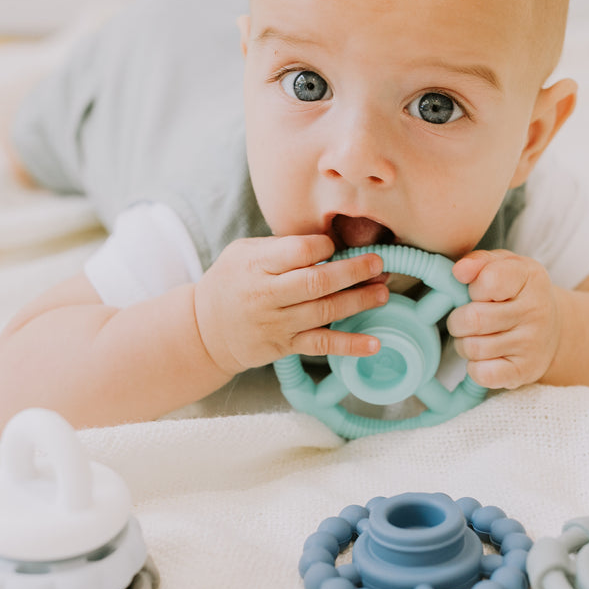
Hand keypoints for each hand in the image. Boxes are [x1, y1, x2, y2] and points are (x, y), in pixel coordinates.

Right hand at [193, 235, 388, 375]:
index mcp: (256, 264)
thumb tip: (328, 242)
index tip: (336, 244)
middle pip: (317, 282)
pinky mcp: (285, 346)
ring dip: (359, 302)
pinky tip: (374, 343)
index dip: (325, 246)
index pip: (299, 251)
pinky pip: (322, 346)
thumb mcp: (244, 252)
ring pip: (325, 312)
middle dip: (353, 271)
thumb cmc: (232, 281)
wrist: (205, 329)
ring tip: (383, 292)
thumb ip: (281, 246)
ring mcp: (277, 324)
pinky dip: (350, 345)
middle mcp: (266, 295)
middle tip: (378, 263)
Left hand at [446, 250, 561, 389]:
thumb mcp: (503, 265)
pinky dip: (474, 367)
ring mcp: (532, 344)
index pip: (488, 281)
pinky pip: (482, 374)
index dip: (472, 288)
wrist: (552, 328)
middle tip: (466, 319)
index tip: (478, 292)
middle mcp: (536, 311)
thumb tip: (459, 271)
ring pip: (473, 347)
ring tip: (475, 336)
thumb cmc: (517, 292)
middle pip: (473, 319)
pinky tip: (484, 356)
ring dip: (464, 343)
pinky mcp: (525, 372)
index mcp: (530, 278)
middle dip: (459, 320)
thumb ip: (478, 261)